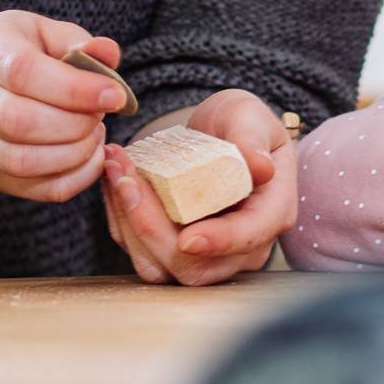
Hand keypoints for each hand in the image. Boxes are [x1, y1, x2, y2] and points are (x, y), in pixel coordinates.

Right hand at [0, 10, 126, 201]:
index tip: (115, 96)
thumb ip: (80, 43)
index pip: (24, 73)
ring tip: (94, 134)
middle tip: (100, 115)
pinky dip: (72, 179)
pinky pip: (31, 189)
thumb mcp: (49, 34)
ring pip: (22, 162)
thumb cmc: (22, 52)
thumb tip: (106, 53)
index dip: (75, 89)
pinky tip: (89, 157)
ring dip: (74, 154)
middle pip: (18, 122)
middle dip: (75, 124)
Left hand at [101, 89, 297, 285]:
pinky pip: (138, 248)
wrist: (217, 134)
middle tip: (126, 177)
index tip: (188, 238)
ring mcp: (203, 253)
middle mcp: (239, 246)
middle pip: (195, 267)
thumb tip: (259, 166)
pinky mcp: (170, 248)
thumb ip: (252, 137)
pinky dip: (119, 216)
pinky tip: (114, 178)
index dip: (219, 242)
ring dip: (128, 223)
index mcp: (269, 214)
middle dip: (152, 228)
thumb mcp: (250, 117)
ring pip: (159, 266)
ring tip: (116, 171)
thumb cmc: (239, 125)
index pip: (247, 239)